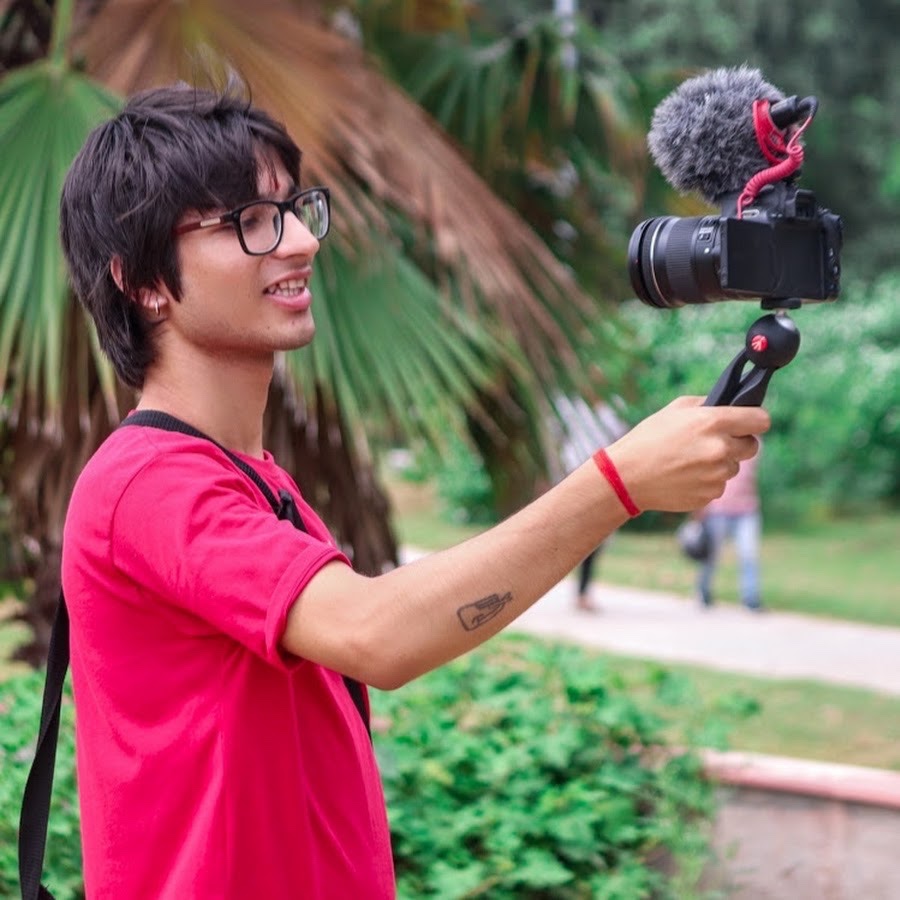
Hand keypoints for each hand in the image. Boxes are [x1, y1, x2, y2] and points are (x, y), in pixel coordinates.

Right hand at [606, 397, 768, 511]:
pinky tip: (684, 476)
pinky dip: (706, 481)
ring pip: (733, 468)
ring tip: (690, 461)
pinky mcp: (709, 495)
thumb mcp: (674, 410)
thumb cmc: (648, 438)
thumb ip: (707, 405)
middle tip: (715, 442)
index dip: (755, 420)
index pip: (761, 420)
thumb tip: (729, 408)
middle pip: (752, 446)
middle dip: (738, 443)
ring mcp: (716, 475)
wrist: (626, 476)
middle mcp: (720, 449)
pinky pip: (718, 485)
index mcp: (714, 422)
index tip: (749, 423)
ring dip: (720, 464)